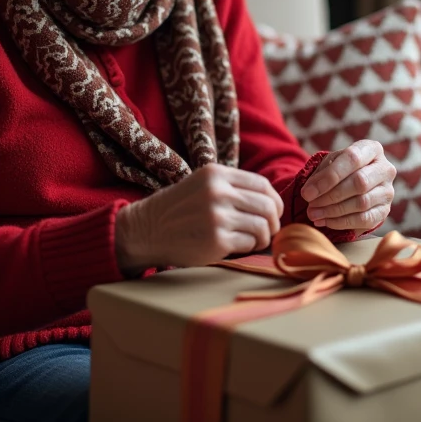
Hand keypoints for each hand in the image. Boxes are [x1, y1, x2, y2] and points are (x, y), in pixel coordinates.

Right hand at [114, 164, 282, 273]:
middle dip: (274, 221)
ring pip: (262, 226)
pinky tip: (238, 247)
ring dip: (263, 237)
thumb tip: (271, 204)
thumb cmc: (178, 210)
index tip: (273, 213)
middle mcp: (218, 192)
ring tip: (254, 241)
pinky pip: (250, 243)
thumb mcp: (202, 185)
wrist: (146, 231)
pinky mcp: (216, 240)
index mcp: (216, 174)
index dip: (274, 201)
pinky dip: (249, 247)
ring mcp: (217, 216)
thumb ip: (231, 188)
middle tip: (269, 231)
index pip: (262, 184)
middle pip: (267, 206)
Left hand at [301, 140, 395, 233]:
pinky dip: (342, 222)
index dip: (329, 176)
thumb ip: (320, 174)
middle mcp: (385, 169)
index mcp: (372, 149)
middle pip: (360, 182)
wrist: (356, 184)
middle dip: (330, 196)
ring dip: (333, 211)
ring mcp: (387, 191)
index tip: (307, 192)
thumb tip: (309, 193)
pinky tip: (326, 221)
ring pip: (362, 203)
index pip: (352, 159)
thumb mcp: (330, 163)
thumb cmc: (341, 169)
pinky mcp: (385, 211)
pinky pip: (365, 220)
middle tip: (310, 205)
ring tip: (314, 214)